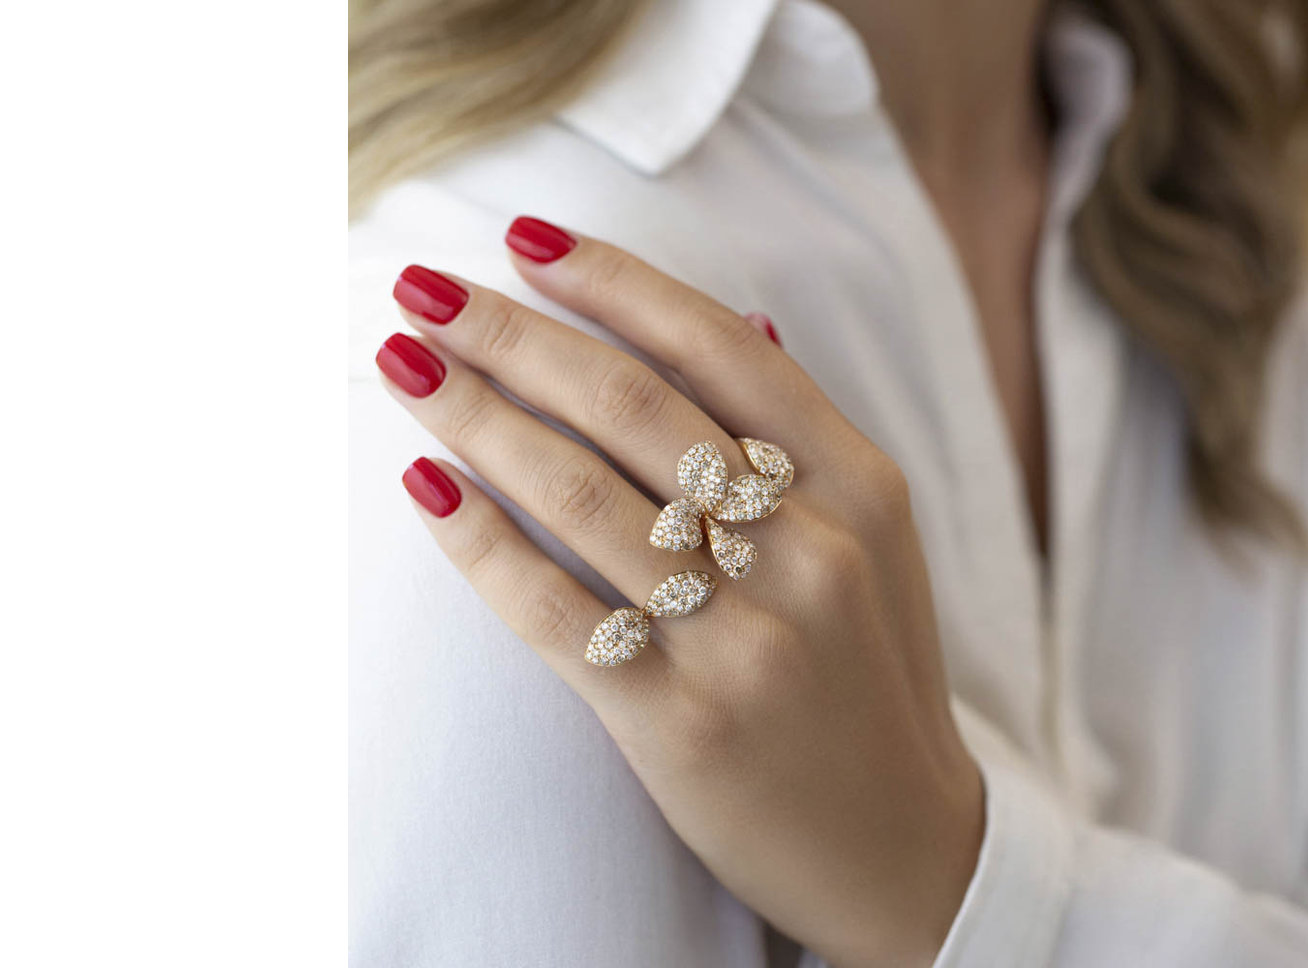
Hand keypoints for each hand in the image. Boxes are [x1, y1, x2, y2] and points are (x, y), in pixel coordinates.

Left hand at [377, 217, 984, 966]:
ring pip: (578, 494)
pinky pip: (554, 612)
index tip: (526, 240)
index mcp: (860, 489)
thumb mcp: (879, 547)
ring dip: (473, 416)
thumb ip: (808, 441)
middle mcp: (808, 551)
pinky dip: (479, 544)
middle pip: (633, 406)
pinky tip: (426, 490)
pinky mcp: (681, 723)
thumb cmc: (872, 681)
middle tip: (426, 287)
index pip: (719, 348)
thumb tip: (743, 320)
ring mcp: (746, 640)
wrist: (903, 848)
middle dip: (514, 334)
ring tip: (405, 365)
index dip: (614, 282)